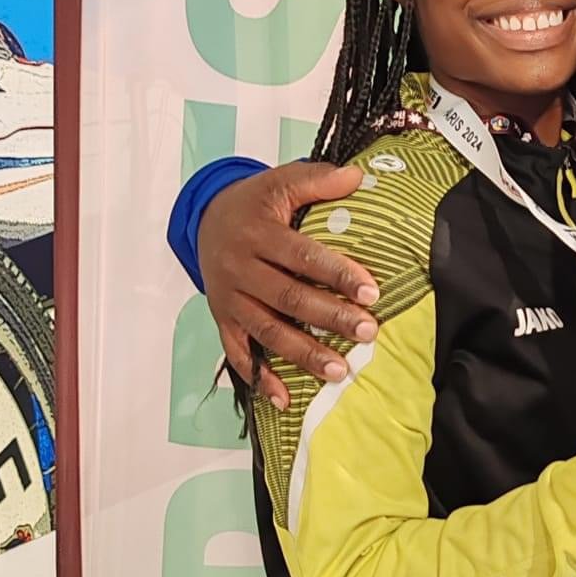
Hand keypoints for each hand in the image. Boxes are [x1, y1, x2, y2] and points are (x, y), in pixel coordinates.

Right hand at [197, 163, 379, 403]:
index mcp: (258, 233)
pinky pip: (239, 353)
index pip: (302, 256)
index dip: (337, 274)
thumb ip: (316, 179)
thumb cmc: (254, 202)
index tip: (372, 292)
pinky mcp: (223, 319)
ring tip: (338, 371)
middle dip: (329, 317)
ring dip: (302, 353)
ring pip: (267, 330)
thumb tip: (357, 177)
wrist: (204, 218)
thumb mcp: (280, 181)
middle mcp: (241, 268)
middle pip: (288, 297)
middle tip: (366, 332)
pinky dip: (260, 378)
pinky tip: (285, 399)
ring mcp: (230, 298)